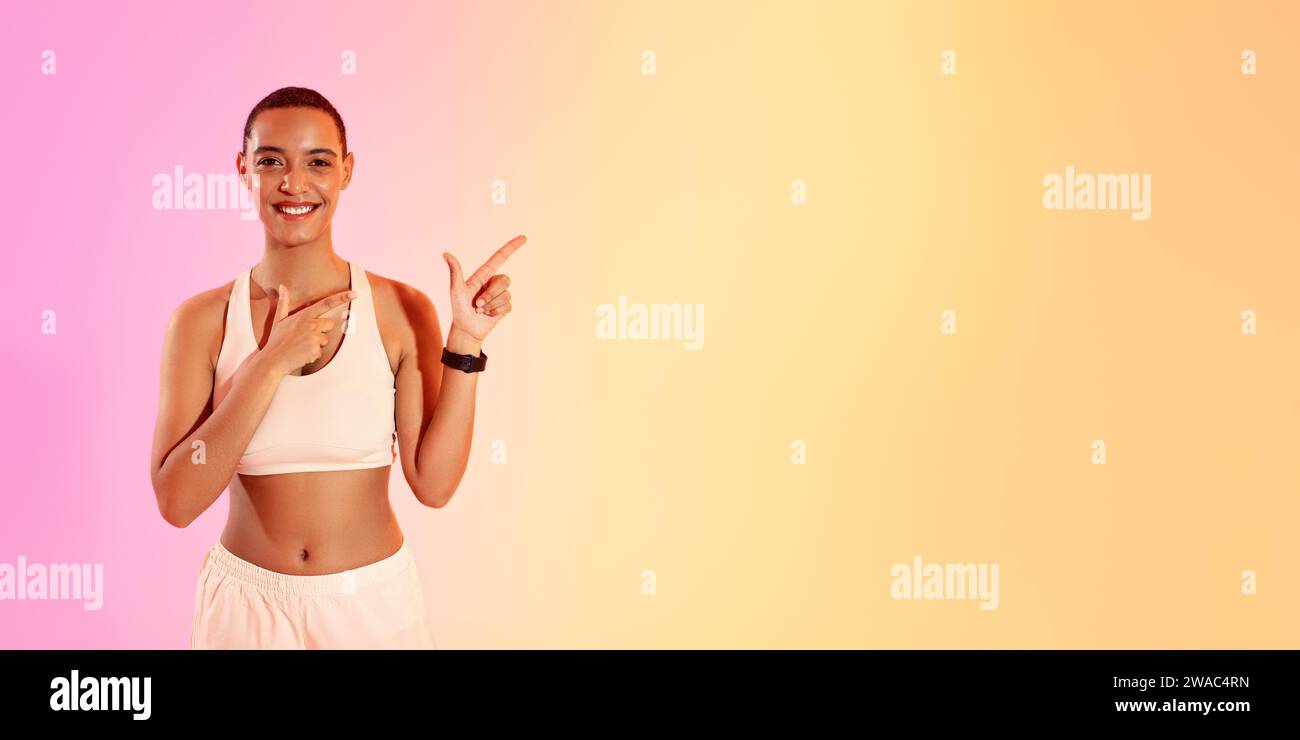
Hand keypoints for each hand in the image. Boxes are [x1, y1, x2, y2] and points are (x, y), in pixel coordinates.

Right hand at [257, 283, 355, 376]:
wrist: (273, 360)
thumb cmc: (276, 340)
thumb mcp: (279, 319)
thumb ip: (283, 302)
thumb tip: (282, 286)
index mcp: (303, 315)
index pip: (326, 303)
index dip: (341, 298)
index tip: (354, 293)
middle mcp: (311, 324)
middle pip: (330, 324)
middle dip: (322, 330)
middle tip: (305, 337)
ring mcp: (314, 337)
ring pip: (326, 339)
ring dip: (317, 344)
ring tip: (301, 346)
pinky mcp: (315, 350)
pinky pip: (321, 351)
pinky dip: (313, 354)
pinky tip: (302, 354)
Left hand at [442, 235, 524, 349]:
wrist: (466, 330)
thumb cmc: (459, 309)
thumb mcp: (456, 290)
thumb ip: (455, 271)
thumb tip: (446, 254)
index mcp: (483, 275)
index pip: (500, 258)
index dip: (512, 247)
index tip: (524, 238)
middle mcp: (492, 283)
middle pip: (505, 280)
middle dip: (491, 294)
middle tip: (478, 304)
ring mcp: (499, 295)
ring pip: (506, 294)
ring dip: (492, 305)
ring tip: (480, 310)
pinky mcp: (504, 307)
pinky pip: (508, 306)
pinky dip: (496, 312)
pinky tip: (488, 315)